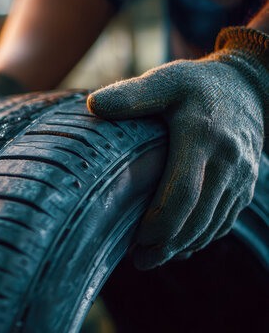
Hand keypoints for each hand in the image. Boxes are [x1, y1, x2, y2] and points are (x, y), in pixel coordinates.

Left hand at [88, 27, 268, 269]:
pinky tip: (178, 247)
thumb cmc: (196, 85)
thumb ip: (131, 95)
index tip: (135, 238)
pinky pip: (225, 221)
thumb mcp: (164, 80)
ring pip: (213, 225)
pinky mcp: (246, 185)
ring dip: (183, 247)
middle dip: (167, 246)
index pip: (183, 194)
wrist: (248, 87)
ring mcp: (241, 176)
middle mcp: (228, 161)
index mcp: (202, 137)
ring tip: (150, 259)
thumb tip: (92, 105)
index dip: (159, 223)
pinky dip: (201, 238)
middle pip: (198, 219)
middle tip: (137, 262)